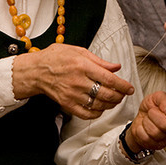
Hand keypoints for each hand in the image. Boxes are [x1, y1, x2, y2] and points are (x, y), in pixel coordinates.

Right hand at [11, 43, 134, 119]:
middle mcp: (78, 81)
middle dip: (119, 96)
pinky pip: (86, 114)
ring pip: (98, 105)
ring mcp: (72, 94)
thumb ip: (99, 61)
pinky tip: (100, 108)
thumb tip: (116, 67)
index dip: (122, 86)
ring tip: (114, 100)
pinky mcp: (67, 104)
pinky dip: (97, 113)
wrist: (35, 71)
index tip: (130, 88)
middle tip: (123, 95)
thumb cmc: (56, 57)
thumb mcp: (78, 51)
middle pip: (106, 94)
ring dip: (110, 105)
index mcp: (83, 65)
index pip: (108, 79)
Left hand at [125, 91, 165, 152]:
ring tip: (149, 118)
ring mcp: (165, 140)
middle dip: (155, 115)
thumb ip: (165, 100)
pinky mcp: (154, 145)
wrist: (140, 115)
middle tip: (154, 112)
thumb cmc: (153, 106)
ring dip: (147, 121)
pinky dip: (140, 128)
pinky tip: (145, 126)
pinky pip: (145, 138)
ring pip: (154, 132)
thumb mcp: (159, 97)